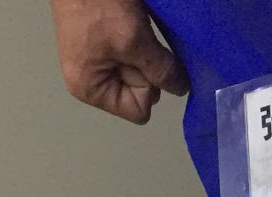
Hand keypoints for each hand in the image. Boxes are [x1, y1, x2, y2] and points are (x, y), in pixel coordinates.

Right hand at [50, 0, 187, 123]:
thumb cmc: (99, 5)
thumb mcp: (135, 41)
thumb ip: (161, 70)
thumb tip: (181, 89)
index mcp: (90, 90)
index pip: (139, 111)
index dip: (148, 87)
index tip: (139, 58)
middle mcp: (91, 82)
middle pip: (139, 93)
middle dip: (144, 68)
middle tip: (131, 37)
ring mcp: (96, 62)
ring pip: (139, 72)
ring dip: (143, 52)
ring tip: (127, 27)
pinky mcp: (102, 44)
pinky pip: (132, 55)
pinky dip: (138, 42)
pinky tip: (129, 24)